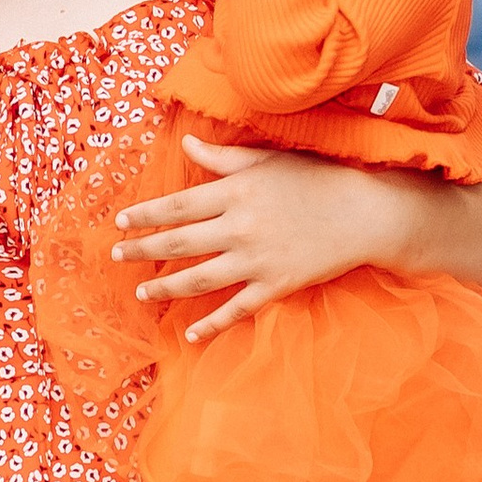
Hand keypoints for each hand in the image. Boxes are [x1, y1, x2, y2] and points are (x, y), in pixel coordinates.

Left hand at [112, 137, 420, 342]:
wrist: (364, 213)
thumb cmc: (315, 179)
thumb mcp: (268, 160)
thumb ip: (224, 157)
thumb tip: (186, 145)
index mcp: (237, 192)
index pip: (178, 205)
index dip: (145, 215)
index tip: (120, 222)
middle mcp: (241, 227)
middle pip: (179, 243)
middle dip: (143, 250)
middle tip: (117, 256)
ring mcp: (257, 260)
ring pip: (199, 279)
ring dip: (165, 288)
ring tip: (142, 293)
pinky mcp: (276, 285)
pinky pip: (237, 309)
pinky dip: (212, 325)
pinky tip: (190, 336)